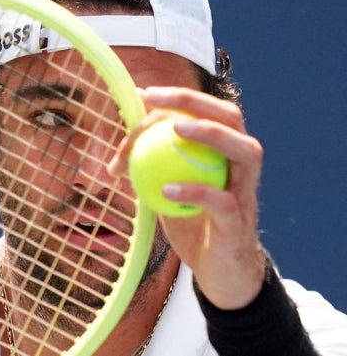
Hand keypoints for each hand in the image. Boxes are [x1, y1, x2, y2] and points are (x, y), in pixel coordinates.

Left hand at [110, 86, 265, 309]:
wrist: (218, 272)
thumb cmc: (193, 224)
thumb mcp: (166, 192)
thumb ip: (152, 171)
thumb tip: (120, 151)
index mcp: (224, 152)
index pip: (205, 112)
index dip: (176, 98)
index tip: (143, 94)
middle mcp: (241, 164)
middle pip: (230, 117)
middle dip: (194, 100)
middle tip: (154, 98)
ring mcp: (245, 191)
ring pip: (244, 150)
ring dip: (211, 134)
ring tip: (176, 129)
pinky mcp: (240, 220)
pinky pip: (221, 201)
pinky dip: (194, 191)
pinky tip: (166, 190)